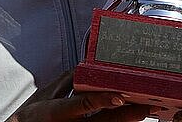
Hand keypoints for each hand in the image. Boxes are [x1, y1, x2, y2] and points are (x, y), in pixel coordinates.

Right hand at [6, 71, 153, 121]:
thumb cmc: (32, 115)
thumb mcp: (47, 94)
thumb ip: (68, 80)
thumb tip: (86, 65)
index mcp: (58, 112)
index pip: (84, 104)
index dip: (103, 100)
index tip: (121, 95)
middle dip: (128, 114)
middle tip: (149, 105)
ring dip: (127, 120)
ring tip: (146, 110)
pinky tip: (130, 117)